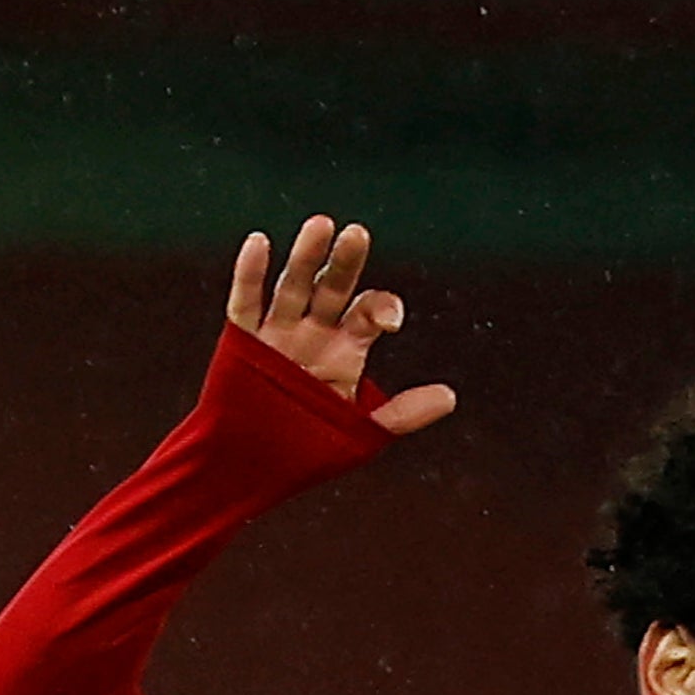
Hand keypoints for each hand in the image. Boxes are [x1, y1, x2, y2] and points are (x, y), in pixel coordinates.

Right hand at [230, 217, 455, 436]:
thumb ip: (403, 413)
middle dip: (344, 264)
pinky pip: (246, 304)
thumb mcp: (361, 432)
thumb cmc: (309, 449)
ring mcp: (278, 334)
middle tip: (358, 235)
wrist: (257, 468)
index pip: (368, 313)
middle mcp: (314, 331)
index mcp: (346, 347)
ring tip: (322, 225)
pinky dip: (251, 275)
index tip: (392, 320)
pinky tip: (260, 242)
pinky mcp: (244, 344)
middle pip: (332, 288)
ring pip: (293, 286)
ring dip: (305, 258)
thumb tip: (450, 397)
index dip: (381, 309)